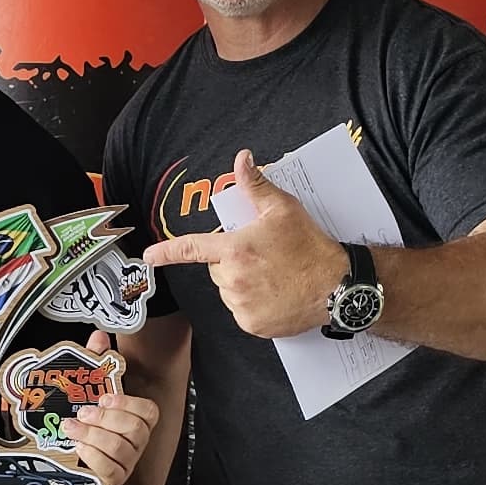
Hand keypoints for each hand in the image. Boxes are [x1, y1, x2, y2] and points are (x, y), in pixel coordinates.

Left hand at [63, 332, 156, 484]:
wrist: (66, 455)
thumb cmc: (84, 422)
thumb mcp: (88, 389)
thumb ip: (96, 362)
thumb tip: (99, 336)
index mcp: (135, 418)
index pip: (149, 411)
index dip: (129, 404)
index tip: (106, 397)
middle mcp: (135, 440)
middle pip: (135, 430)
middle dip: (106, 419)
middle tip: (83, 412)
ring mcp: (127, 461)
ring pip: (120, 449)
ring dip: (93, 436)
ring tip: (72, 427)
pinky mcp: (113, 478)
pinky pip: (111, 471)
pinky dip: (93, 457)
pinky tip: (79, 448)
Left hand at [140, 149, 347, 339]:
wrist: (337, 287)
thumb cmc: (311, 247)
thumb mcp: (284, 210)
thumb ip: (256, 186)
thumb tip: (242, 159)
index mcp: (235, 250)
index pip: (192, 249)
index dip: (166, 252)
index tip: (148, 256)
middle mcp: (233, 280)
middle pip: (218, 270)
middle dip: (233, 262)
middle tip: (263, 257)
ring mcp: (242, 306)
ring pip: (229, 292)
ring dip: (243, 285)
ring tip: (272, 277)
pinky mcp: (253, 325)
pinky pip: (243, 312)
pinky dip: (254, 305)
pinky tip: (275, 295)